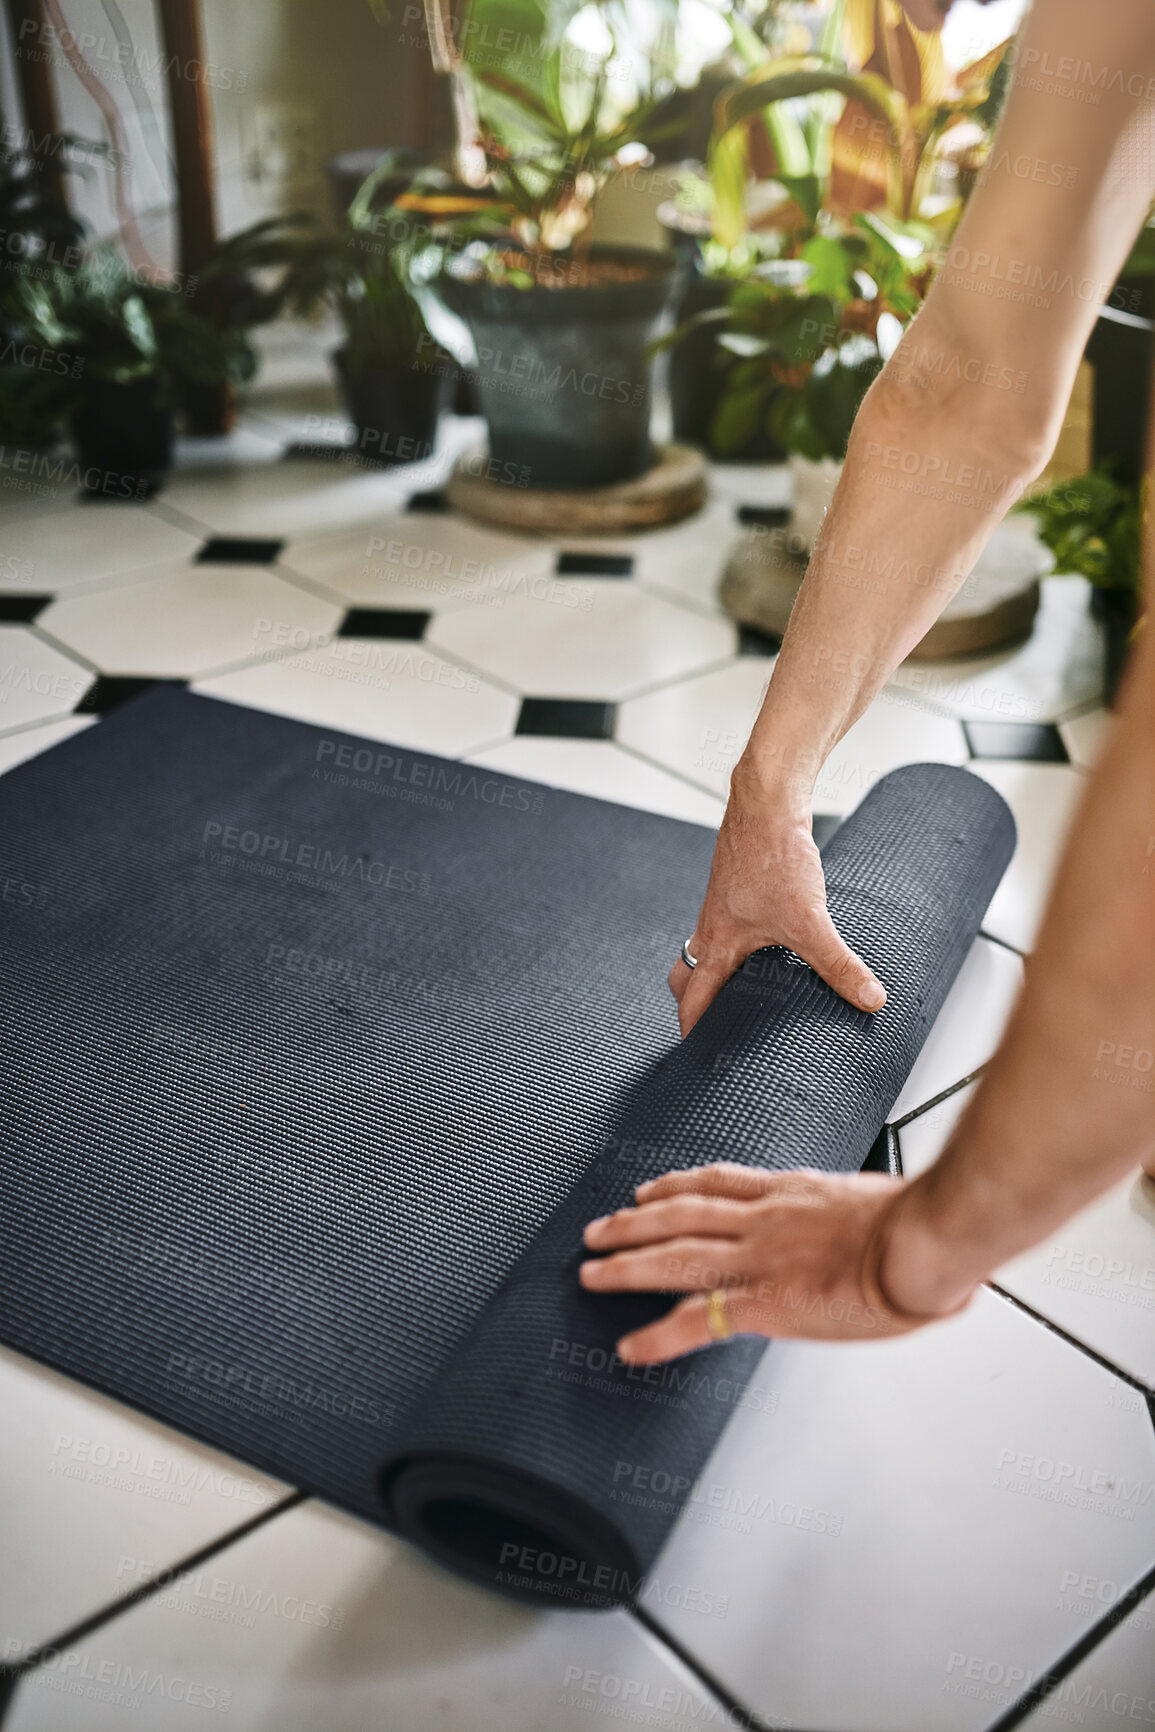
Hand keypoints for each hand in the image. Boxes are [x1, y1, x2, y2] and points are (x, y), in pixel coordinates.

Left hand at [579, 1163, 973, 1362]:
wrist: (925, 1239)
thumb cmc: (920, 1225)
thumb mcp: (879, 1200)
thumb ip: (860, 1212)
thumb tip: (875, 1223)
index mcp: (793, 1192)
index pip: (720, 1182)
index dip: (678, 1185)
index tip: (652, 1190)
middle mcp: (765, 1219)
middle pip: (680, 1211)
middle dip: (633, 1220)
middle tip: (599, 1228)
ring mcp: (760, 1258)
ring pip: (673, 1254)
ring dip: (626, 1262)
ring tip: (592, 1270)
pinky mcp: (765, 1301)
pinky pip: (697, 1319)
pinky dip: (657, 1334)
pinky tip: (631, 1346)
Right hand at [670, 762, 885, 1036]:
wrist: (766, 804)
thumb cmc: (772, 857)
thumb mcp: (809, 920)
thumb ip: (838, 964)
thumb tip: (869, 998)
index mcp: (717, 946)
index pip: (692, 1000)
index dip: (692, 1031)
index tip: (696, 1055)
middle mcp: (710, 928)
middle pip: (685, 976)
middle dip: (692, 1002)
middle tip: (711, 1023)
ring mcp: (719, 907)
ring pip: (702, 949)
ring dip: (714, 971)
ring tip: (742, 989)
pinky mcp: (734, 888)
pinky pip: (721, 926)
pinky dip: (732, 943)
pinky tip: (766, 943)